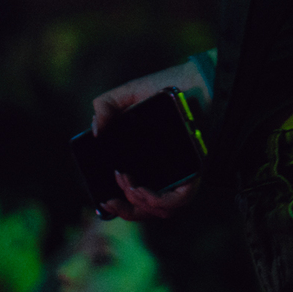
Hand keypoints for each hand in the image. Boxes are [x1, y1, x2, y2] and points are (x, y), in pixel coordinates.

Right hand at [90, 61, 209, 220]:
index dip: (119, 206)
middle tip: (110, 200)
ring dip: (137, 205)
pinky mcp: (195, 171)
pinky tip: (141, 190)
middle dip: (124, 210)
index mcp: (148, 163)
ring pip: (160, 210)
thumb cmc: (166, 89)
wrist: (196, 80)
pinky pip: (180, 199)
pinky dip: (158, 201)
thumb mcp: (130, 94)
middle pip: (145, 209)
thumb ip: (107, 104)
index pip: (133, 196)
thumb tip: (96, 130)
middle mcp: (166, 173)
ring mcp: (181, 174)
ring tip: (128, 184)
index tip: (105, 202)